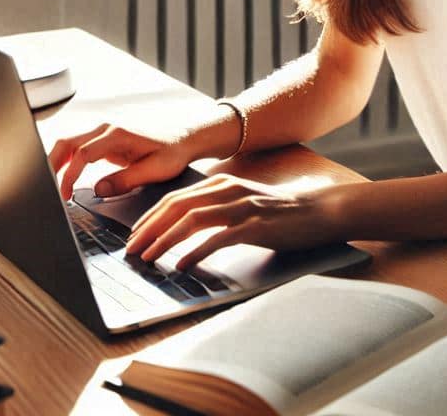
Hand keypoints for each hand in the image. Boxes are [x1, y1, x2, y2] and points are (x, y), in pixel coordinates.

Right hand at [47, 123, 191, 199]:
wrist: (183, 139)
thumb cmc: (172, 153)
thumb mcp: (153, 171)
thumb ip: (125, 181)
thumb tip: (97, 191)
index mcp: (117, 134)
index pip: (82, 153)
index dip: (70, 175)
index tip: (65, 195)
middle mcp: (107, 129)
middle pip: (67, 142)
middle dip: (52, 165)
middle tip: (46, 190)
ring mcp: (104, 132)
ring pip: (70, 143)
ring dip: (57, 162)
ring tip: (51, 186)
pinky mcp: (105, 140)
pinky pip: (79, 148)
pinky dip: (68, 160)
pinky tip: (65, 177)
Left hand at [125, 173, 339, 268]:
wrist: (316, 211)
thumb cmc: (278, 211)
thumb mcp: (241, 201)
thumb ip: (215, 206)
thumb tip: (184, 223)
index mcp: (220, 182)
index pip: (174, 197)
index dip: (149, 216)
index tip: (133, 236)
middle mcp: (226, 189)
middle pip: (176, 206)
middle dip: (148, 228)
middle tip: (129, 249)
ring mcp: (240, 206)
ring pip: (191, 220)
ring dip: (164, 240)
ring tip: (148, 258)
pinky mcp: (253, 225)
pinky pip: (217, 238)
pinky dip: (195, 251)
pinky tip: (181, 264)